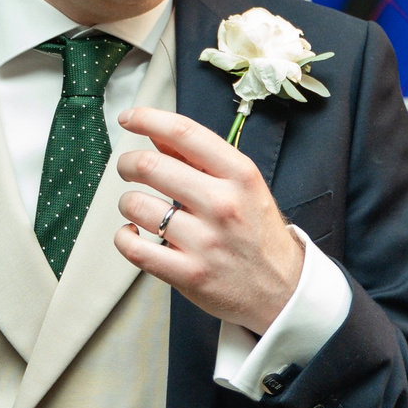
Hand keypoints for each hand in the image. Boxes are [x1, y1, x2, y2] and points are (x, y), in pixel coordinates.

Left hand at [112, 107, 304, 333]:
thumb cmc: (258, 233)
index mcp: (240, 175)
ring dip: (128, 202)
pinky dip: (124, 236)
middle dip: (128, 163)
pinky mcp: (188, 274)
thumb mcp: (243, 186)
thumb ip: (201, 159)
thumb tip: (157, 134)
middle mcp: (223, 204)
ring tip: (138, 208)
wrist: (284, 289)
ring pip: (136, 205)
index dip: (148, 119)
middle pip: (150, 165)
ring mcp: (205, 241)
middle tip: (128, 169)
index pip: (184, 133)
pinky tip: (133, 232)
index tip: (129, 118)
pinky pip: (133, 247)